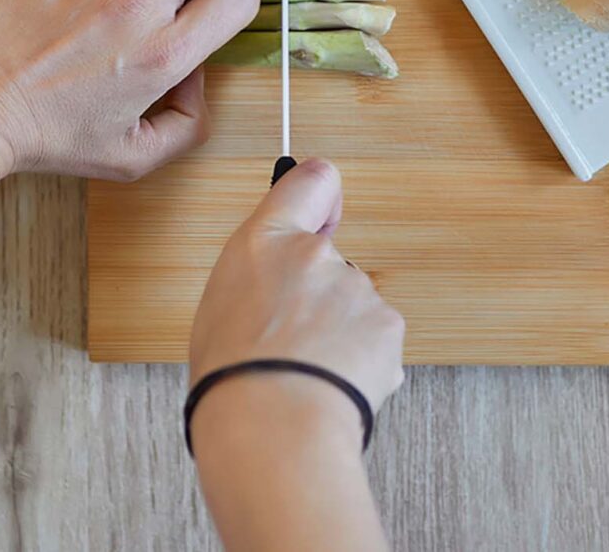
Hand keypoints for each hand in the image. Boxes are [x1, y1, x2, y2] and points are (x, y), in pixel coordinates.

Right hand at [189, 159, 404, 449]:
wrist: (271, 428)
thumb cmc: (230, 378)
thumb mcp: (220, 307)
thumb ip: (258, 278)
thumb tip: (276, 287)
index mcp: (264, 241)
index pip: (310, 181)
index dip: (322, 194)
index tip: (324, 214)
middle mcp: (315, 252)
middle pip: (331, 262)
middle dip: (321, 296)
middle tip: (294, 340)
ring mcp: (355, 287)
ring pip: (353, 307)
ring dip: (341, 334)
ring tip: (309, 373)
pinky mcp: (388, 323)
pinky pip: (376, 339)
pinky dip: (363, 361)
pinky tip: (335, 384)